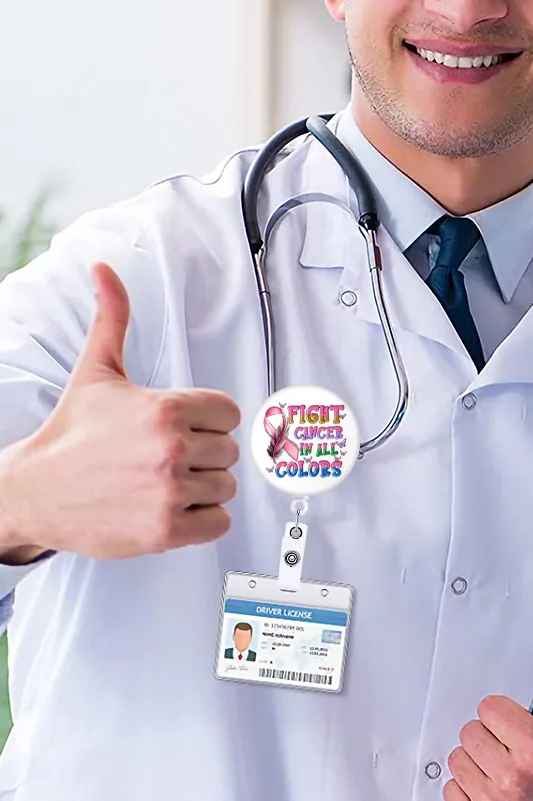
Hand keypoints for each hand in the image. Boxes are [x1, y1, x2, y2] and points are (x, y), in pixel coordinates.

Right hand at [0, 263, 240, 560]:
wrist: (34, 491)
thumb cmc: (71, 434)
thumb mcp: (97, 371)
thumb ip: (113, 319)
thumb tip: (105, 271)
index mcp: (166, 408)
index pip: (228, 413)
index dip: (206, 421)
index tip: (179, 427)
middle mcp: (171, 448)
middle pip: (229, 450)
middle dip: (201, 454)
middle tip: (162, 457)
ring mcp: (170, 490)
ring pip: (225, 486)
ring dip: (200, 488)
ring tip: (160, 482)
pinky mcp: (166, 529)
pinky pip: (219, 522)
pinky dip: (201, 521)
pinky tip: (169, 507)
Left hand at [444, 629, 532, 800]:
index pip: (489, 709)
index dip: (504, 715)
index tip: (519, 727)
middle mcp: (513, 783)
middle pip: (470, 733)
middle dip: (491, 738)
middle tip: (513, 751)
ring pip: (458, 761)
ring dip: (477, 763)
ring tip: (504, 773)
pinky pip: (450, 793)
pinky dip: (467, 792)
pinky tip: (494, 795)